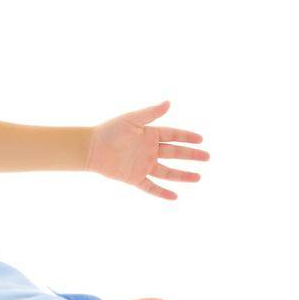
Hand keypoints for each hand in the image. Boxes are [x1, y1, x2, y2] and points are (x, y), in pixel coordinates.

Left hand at [86, 101, 207, 199]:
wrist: (91, 148)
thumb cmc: (110, 131)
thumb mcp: (132, 120)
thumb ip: (150, 113)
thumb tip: (169, 102)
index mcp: (150, 134)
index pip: (174, 135)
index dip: (187, 137)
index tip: (201, 139)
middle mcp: (149, 150)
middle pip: (175, 154)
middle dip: (191, 156)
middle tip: (207, 157)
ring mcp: (143, 165)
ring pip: (168, 172)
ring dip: (183, 175)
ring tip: (198, 177)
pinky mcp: (135, 178)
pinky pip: (151, 186)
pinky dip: (162, 192)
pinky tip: (175, 196)